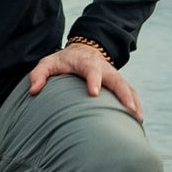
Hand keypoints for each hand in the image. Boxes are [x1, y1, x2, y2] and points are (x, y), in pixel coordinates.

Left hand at [27, 41, 142, 122]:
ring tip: (138, 119)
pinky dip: (136, 104)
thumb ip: (39, 74)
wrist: (83, 51)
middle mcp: (104, 68)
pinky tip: (138, 121)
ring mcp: (114, 75)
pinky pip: (130, 92)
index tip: (94, 93)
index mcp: (86, 63)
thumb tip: (33, 90)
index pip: (91, 70)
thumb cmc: (63, 61)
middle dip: (123, 94)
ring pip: (127, 87)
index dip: (94, 80)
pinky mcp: (119, 82)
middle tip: (129, 108)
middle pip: (117, 80)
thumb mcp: (49, 62)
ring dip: (133, 102)